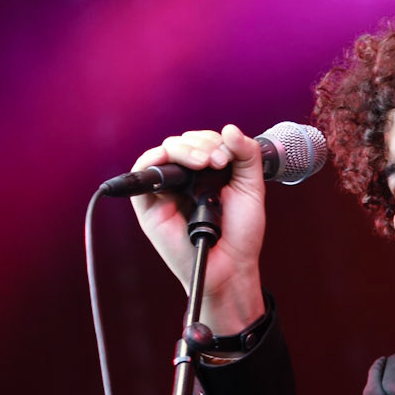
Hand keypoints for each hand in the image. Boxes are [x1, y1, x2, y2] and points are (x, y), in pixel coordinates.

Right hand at [130, 123, 267, 334]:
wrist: (232, 266)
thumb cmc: (240, 234)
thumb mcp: (251, 188)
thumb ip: (247, 156)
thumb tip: (229, 128)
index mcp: (206, 174)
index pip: (201, 141)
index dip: (213, 140)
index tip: (228, 158)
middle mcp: (184, 180)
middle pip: (182, 142)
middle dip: (202, 144)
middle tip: (218, 162)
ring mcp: (166, 191)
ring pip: (164, 151)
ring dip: (185, 149)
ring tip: (205, 163)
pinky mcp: (149, 204)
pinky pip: (143, 172)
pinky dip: (157, 160)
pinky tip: (180, 165)